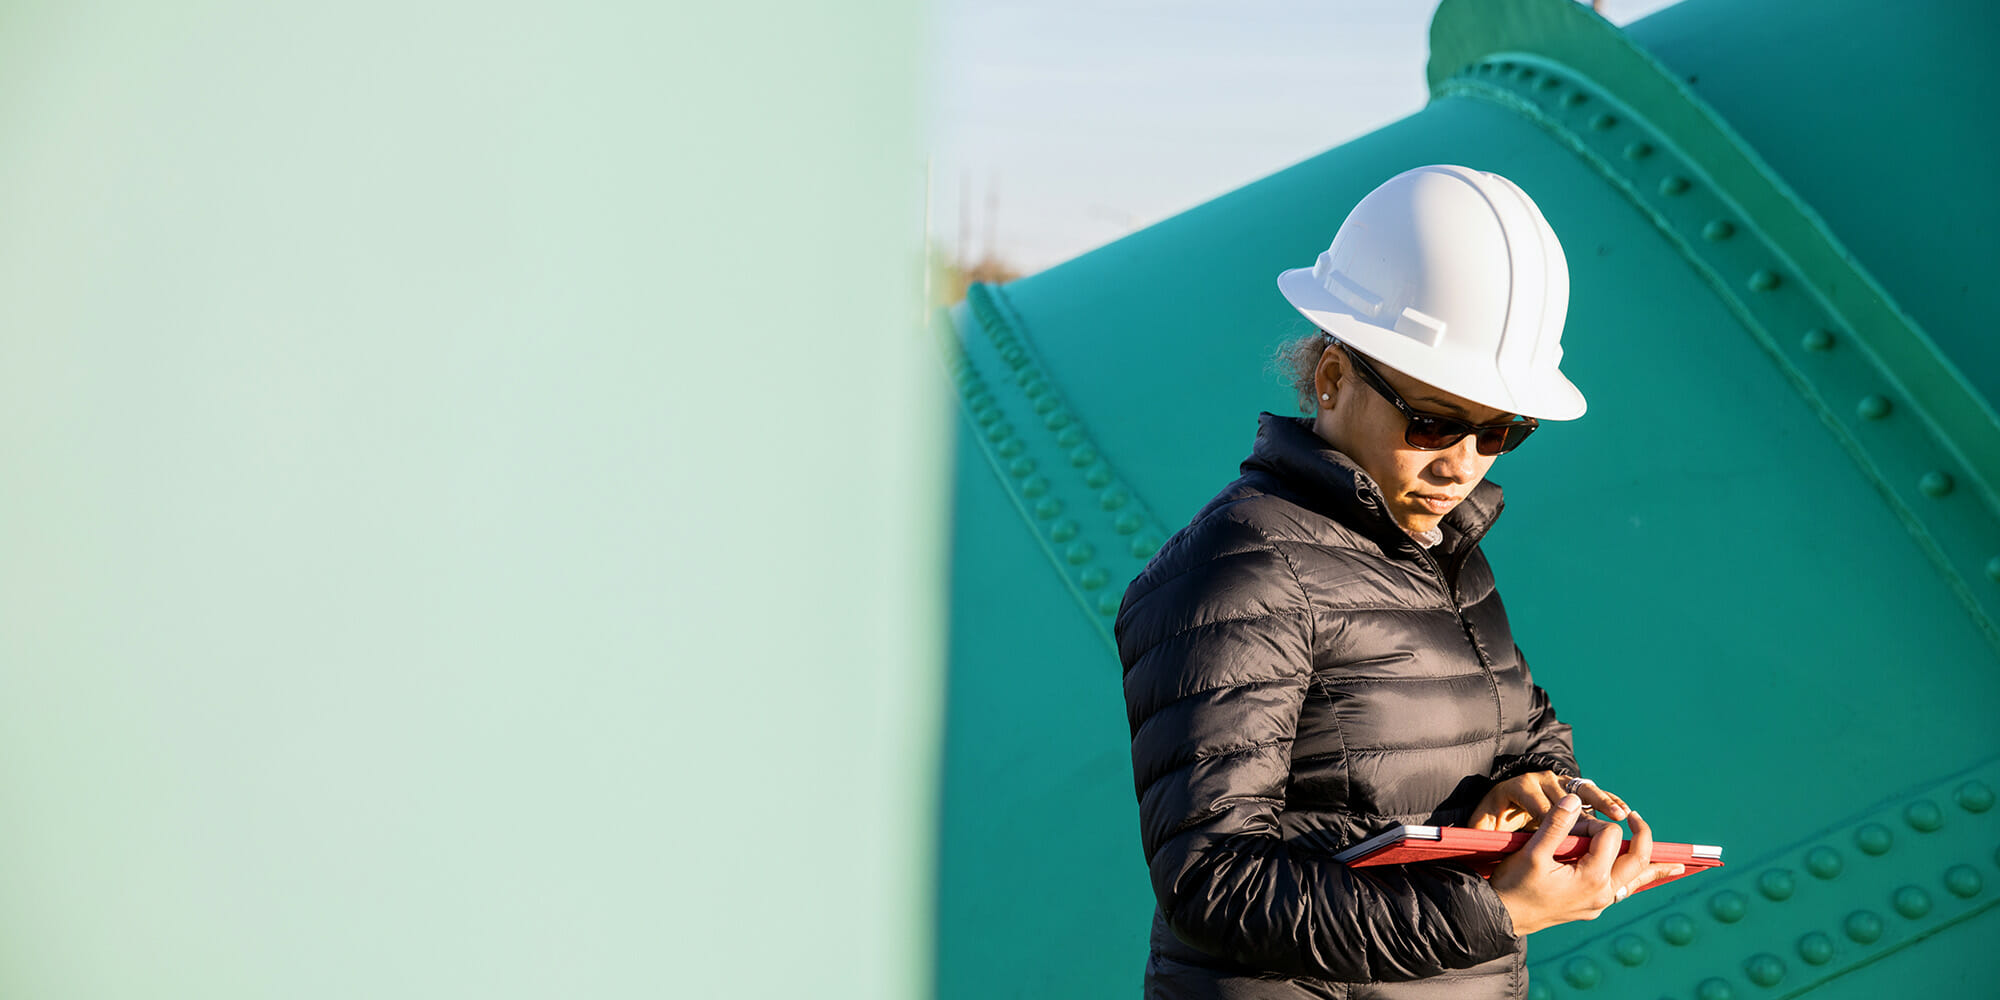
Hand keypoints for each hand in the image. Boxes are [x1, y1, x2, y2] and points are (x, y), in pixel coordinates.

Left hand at [1470, 771, 1628, 832]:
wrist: (1505, 803)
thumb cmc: (1492, 818)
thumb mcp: (1482, 825)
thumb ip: (1479, 832)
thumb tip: (1469, 840)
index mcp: (1519, 787)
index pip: (1536, 802)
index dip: (1550, 818)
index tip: (1563, 836)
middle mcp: (1541, 780)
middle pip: (1564, 795)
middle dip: (1579, 814)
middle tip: (1595, 831)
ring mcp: (1560, 782)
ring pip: (1584, 789)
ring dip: (1602, 802)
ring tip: (1619, 815)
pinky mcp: (1574, 789)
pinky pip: (1594, 793)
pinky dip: (1609, 800)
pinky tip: (1625, 812)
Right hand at [1488, 794, 1685, 935]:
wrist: (1501, 916)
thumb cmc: (1514, 884)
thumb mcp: (1532, 851)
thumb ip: (1557, 824)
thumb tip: (1574, 799)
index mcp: (1592, 876)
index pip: (1611, 836)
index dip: (1594, 823)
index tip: (1573, 824)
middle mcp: (1602, 893)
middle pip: (1638, 860)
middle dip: (1644, 836)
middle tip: (1637, 817)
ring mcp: (1599, 904)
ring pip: (1636, 880)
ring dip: (1653, 866)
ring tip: (1679, 864)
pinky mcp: (1592, 909)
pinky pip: (1622, 891)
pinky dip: (1637, 880)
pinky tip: (1644, 879)